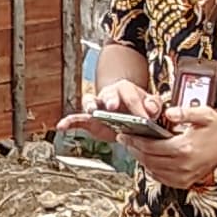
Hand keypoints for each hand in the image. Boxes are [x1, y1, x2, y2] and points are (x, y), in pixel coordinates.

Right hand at [54, 95, 172, 141]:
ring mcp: (98, 105)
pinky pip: (77, 118)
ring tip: (91, 110)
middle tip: (113, 106)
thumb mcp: (150, 107)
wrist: (128, 116)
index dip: (139, 106)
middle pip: (110, 93)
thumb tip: (152, 108)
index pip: (132, 95)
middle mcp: (109, 95)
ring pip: (91, 101)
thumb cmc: (138, 109)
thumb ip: (154, 106)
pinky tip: (62, 126)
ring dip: (91, 104)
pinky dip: (69, 122)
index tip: (146, 117)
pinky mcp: (89, 119)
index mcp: (126, 90)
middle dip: (111, 99)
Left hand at [132, 105, 216, 192]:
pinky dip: (152, 170)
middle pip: (148, 160)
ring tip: (134, 148)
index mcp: (184, 148)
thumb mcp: (204, 114)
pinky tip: (148, 160)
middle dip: (134, 149)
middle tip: (125, 140)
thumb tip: (168, 113)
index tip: (125, 134)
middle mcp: (183, 165)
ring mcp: (184, 176)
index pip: (151, 147)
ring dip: (141, 160)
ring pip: (153, 170)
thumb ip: (185, 112)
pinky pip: (162, 178)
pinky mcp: (186, 182)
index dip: (135, 141)